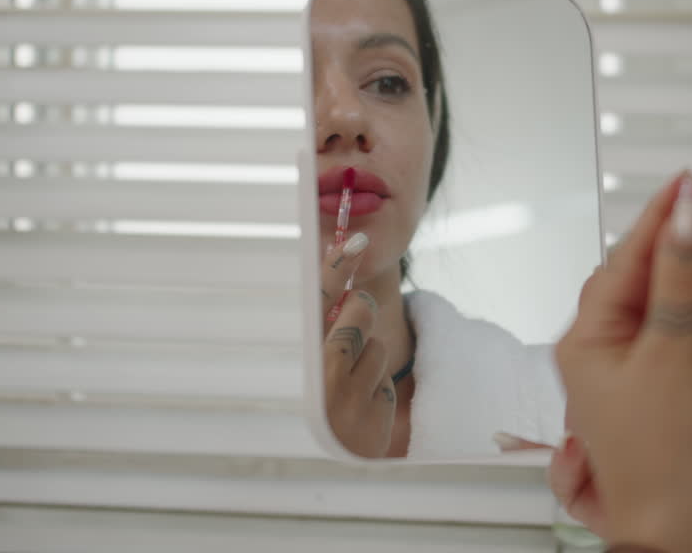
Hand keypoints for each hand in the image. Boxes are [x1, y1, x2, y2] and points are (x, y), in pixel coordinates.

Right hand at [321, 234, 395, 457]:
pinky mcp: (372, 415)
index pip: (319, 300)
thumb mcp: (320, 358)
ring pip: (379, 346)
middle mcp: (320, 376)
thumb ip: (329, 320)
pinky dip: (380, 387)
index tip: (356, 239)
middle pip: (360, 309)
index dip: (336, 266)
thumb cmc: (325, 393)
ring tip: (354, 382)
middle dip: (363, 312)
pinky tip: (365, 404)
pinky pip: (388, 379)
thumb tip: (343, 267)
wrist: (335, 453)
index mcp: (303, 354)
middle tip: (352, 336)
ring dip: (373, 360)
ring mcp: (346, 398)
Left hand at [550, 173, 691, 552]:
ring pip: (686, 320)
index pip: (626, 257)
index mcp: (587, 336)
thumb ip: (680, 278)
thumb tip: (684, 216)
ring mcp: (636, 375)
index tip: (691, 183)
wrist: (681, 528)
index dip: (662, 218)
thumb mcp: (672, 351)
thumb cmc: (660, 455)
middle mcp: (604, 351)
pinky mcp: (668, 396)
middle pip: (656, 285)